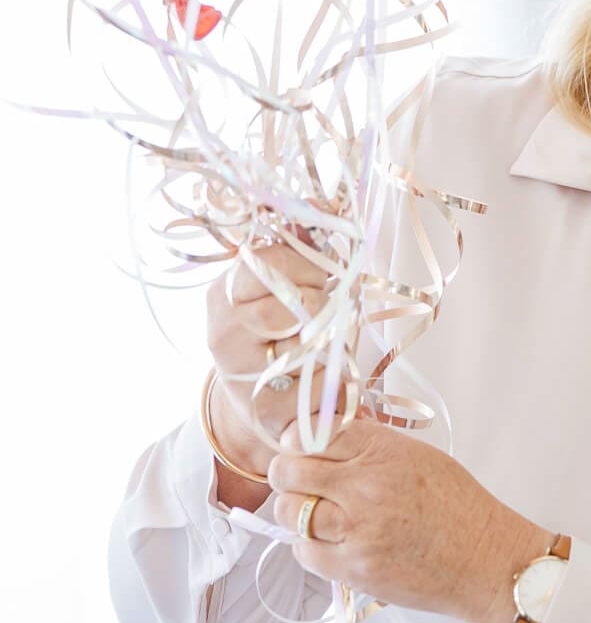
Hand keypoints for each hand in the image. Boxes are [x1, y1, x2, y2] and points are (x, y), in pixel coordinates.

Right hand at [206, 227, 338, 469]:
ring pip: (312, 350)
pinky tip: (325, 388)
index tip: (317, 276)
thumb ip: (299, 244)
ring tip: (322, 345)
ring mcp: (243, 380)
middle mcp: (225, 336)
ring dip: (332, 345)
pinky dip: (333, 392)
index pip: (270, 264)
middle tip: (321, 312)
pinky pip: (322, 396)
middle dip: (322, 305)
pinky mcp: (269, 418)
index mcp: (224, 294)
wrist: (257, 399)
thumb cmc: (276, 330)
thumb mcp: (279, 284)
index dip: (307, 266)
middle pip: (293, 307)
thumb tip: (325, 204)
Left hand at [266, 412, 549, 622]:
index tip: (300, 449)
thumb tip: (326, 436)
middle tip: (299, 483)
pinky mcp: (354, 568)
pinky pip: (303, 552)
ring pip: (289, 512)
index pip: (310, 433)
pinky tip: (329, 542)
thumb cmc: (459, 507)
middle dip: (287, 474)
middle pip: (288, 471)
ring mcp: (357, 530)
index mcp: (382, 451)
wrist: (486, 559)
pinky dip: (308, 546)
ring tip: (317, 515)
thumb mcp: (419, 456)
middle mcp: (364, 486)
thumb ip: (370, 445)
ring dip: (296, 513)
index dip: (297, 441)